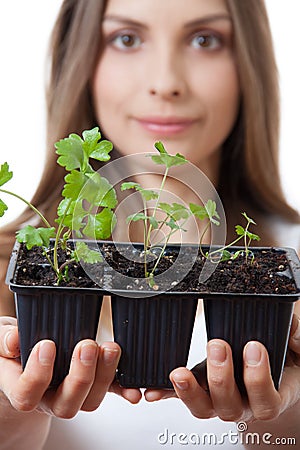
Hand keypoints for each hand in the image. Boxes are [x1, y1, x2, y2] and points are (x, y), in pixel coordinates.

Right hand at [0, 316, 140, 418]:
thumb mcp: (2, 338)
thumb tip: (14, 340)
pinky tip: (133, 388)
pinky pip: (110, 392)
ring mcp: (73, 394)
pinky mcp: (93, 385)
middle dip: (80, 376)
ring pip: (91, 400)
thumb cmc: (14, 350)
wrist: (26, 356)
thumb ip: (5, 339)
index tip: (46, 344)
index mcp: (23, 388)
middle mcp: (49, 398)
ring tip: (110, 348)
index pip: (27, 394)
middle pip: (66, 405)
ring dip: (104, 375)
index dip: (38, 374)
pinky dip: (123, 389)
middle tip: (86, 345)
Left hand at [145, 313, 299, 423]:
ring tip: (179, 372)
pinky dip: (166, 394)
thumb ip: (297, 337)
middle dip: (222, 378)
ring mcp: (218, 400)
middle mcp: (243, 405)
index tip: (253, 346)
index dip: (258, 378)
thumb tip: (292, 329)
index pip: (265, 402)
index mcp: (269, 397)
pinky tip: (152, 390)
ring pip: (204, 408)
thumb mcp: (297, 346)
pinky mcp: (199, 390)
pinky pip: (181, 397)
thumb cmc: (284, 356)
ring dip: (190, 390)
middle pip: (230, 407)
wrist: (269, 360)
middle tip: (218, 345)